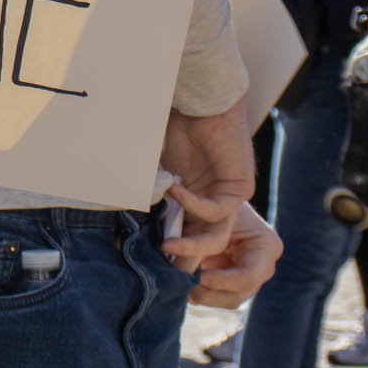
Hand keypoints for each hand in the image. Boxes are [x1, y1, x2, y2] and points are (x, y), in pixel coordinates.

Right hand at [158, 96, 253, 272]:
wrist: (200, 101)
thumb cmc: (176, 128)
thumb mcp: (158, 171)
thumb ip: (152, 197)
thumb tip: (127, 224)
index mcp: (195, 201)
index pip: (186, 235)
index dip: (172, 251)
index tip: (151, 263)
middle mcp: (214, 203)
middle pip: (204, 243)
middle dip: (184, 258)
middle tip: (162, 265)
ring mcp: (229, 197)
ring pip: (216, 236)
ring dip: (192, 243)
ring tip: (168, 245)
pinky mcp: (240, 187)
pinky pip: (219, 211)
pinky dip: (194, 205)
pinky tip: (175, 190)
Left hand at [189, 200, 281, 307]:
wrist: (213, 196)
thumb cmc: (215, 201)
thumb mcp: (212, 219)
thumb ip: (201, 244)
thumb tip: (184, 272)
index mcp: (266, 246)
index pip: (248, 277)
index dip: (221, 281)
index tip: (198, 276)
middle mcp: (263, 266)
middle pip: (236, 296)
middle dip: (207, 292)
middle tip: (182, 281)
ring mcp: (250, 277)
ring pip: (225, 300)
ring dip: (200, 293)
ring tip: (179, 278)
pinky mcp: (234, 282)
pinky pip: (216, 296)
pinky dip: (198, 290)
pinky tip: (182, 277)